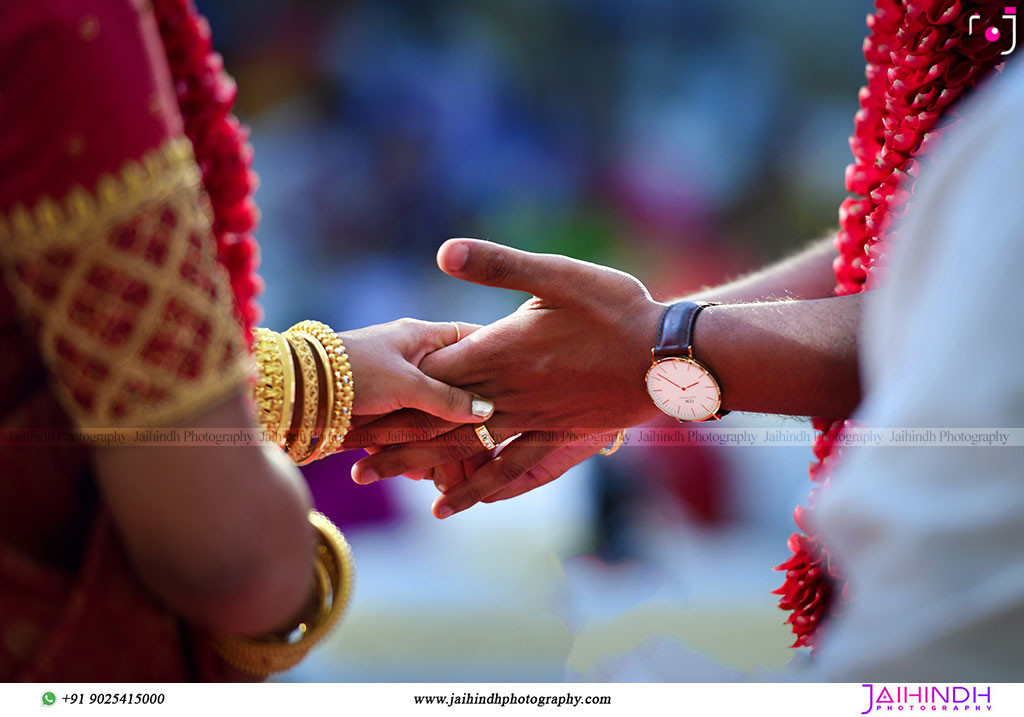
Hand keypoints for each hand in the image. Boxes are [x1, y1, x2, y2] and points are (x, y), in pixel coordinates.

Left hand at [349, 239, 664, 513]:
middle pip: (433, 416)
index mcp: (500, 351)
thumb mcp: (558, 274)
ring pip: (460, 446)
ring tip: (373, 476)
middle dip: (387, 431)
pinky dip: (476, 488)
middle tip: (343, 453)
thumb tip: (443, 250)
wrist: (668, 357)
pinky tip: (451, 506)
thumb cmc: (617, 309)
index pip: (430, 371)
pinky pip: (506, 470)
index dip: (389, 385)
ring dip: (414, 460)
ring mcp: (529, 418)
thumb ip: (498, 264)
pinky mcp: (553, 435)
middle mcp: (507, 392)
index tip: (349, 398)